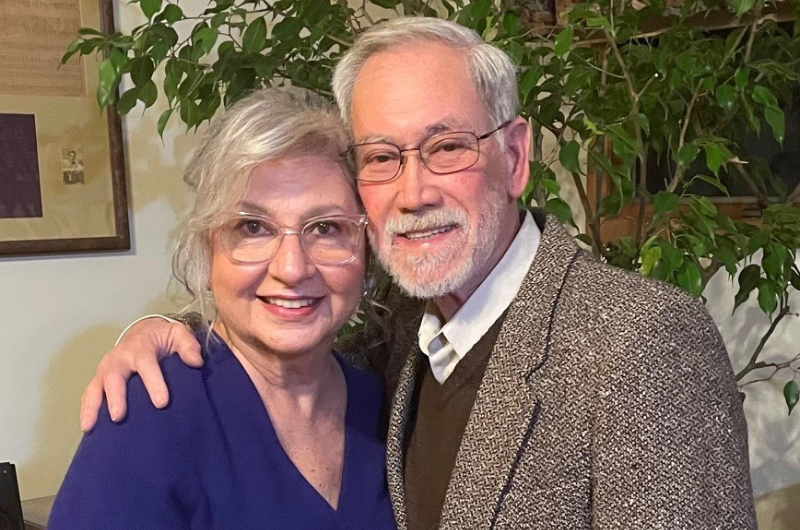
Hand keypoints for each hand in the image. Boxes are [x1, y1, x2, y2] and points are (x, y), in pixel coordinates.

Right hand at [80, 318, 202, 431]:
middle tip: (119, 416)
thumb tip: (196, 362)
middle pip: (114, 377)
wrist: (143, 332)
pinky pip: (89, 394)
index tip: (161, 403)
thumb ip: (189, 346)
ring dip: (92, 406)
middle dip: (116, 397)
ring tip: (91, 427)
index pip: (146, 365)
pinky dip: (86, 409)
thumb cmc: (163, 337)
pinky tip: (88, 427)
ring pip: (95, 386)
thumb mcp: (179, 334)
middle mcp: (119, 358)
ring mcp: (106, 369)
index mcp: (141, 348)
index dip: (153, 383)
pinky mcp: (99, 379)